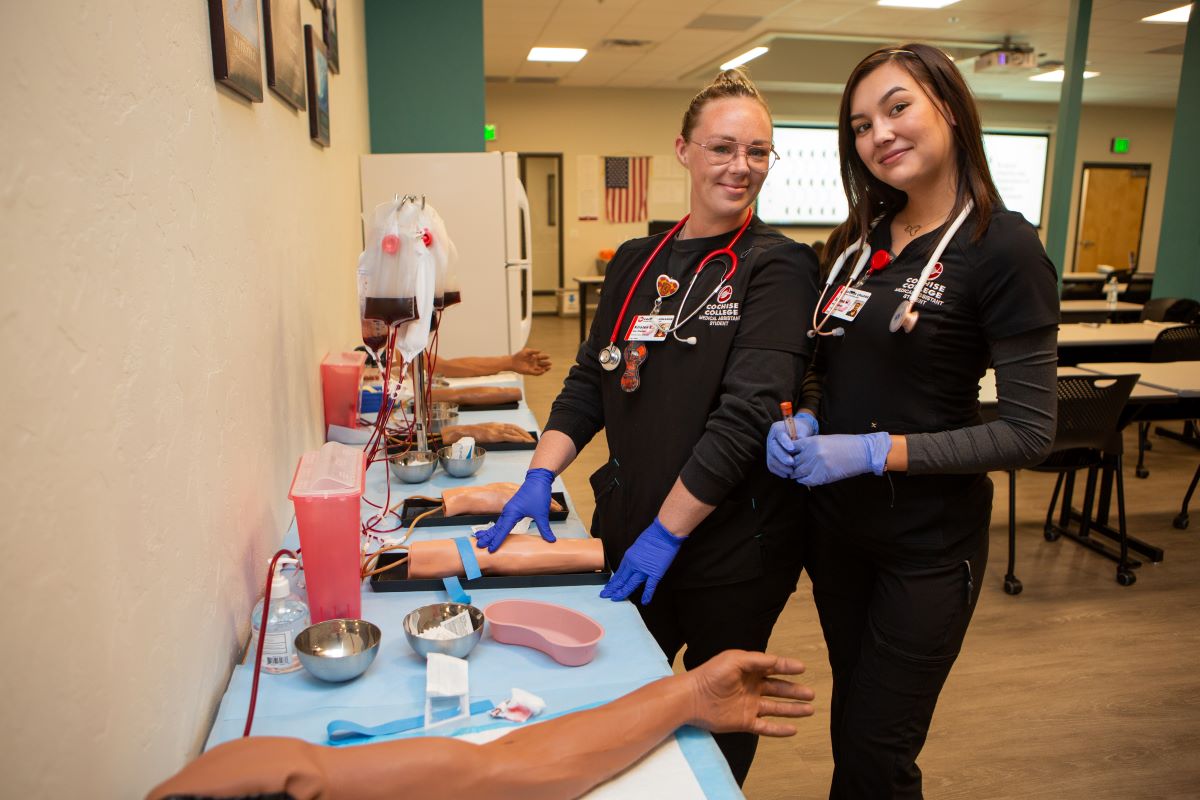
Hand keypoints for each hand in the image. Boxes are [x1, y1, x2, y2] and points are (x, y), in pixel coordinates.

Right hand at [474, 468, 555, 551]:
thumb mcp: (542, 513)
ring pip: (498, 523)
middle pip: (496, 527)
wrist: (538, 479)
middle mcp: (508, 511)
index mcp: (512, 513)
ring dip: (490, 532)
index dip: (497, 541)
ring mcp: (509, 509)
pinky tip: (495, 529)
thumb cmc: (538, 493)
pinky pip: (502, 520)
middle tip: (479, 546)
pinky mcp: (512, 508)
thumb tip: (551, 540)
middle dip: (488, 537)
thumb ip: (545, 528)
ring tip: (481, 538)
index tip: (491, 549)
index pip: (503, 530)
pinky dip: (496, 526)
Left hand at [511, 347, 551, 375]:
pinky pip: (536, 373)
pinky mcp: (530, 372)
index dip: (545, 357)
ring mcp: (532, 367)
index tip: (548, 356)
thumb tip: (540, 351)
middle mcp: (534, 363)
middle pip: (542, 364)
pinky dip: (540, 372)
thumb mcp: (526, 351)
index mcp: (534, 357)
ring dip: (545, 369)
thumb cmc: (519, 355)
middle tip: (550, 363)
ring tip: (548, 367)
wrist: (512, 362)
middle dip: (547, 363)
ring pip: (541, 369)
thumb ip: (533, 351)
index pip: (541, 357)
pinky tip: (543, 371)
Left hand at [600, 518, 683, 604]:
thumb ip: (634, 557)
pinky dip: (647, 594)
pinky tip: (644, 602)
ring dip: (623, 592)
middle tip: (605, 595)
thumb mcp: (637, 546)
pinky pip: (650, 586)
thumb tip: (633, 564)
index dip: (613, 581)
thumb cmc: (652, 536)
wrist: (663, 534)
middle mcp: (633, 565)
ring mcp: (644, 570)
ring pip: (631, 584)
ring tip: (615, 599)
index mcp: (629, 557)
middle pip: (621, 580)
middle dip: (613, 588)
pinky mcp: (655, 573)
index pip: (619, 573)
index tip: (608, 587)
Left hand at [686, 650, 815, 736]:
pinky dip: (779, 729)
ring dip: (793, 709)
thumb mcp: (734, 660)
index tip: (802, 668)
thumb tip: (777, 661)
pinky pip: (765, 727)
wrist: (692, 698)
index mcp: (749, 670)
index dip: (788, 667)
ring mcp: (749, 706)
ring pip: (776, 708)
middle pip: (778, 689)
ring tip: (810, 709)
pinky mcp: (744, 722)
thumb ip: (757, 660)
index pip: (773, 668)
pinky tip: (793, 730)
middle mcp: (751, 688)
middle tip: (811, 693)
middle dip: (795, 691)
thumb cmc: (710, 675)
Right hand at [765, 413, 817, 477]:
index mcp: (777, 429)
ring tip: (791, 471)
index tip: (792, 449)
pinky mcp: (771, 457)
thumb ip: (801, 437)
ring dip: (781, 467)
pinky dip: (779, 471)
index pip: (779, 435)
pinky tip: (787, 475)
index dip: (785, 442)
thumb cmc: (801, 431)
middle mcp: (771, 439)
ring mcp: (769, 449)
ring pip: (771, 459)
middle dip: (782, 457)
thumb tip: (799, 445)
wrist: (797, 434)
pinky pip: (771, 466)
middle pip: (774, 448)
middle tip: (792, 463)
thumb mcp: (803, 430)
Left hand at [791, 432, 890, 485]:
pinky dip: (804, 480)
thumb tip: (797, 454)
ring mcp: (817, 464)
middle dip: (792, 465)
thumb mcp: (825, 440)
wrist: (862, 453)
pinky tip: (805, 479)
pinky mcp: (822, 476)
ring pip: (798, 472)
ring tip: (797, 474)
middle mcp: (812, 452)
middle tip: (791, 468)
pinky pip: (806, 480)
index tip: (790, 457)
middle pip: (793, 461)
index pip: (792, 448)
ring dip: (797, 474)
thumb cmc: (845, 445)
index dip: (789, 453)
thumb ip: (810, 446)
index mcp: (812, 441)